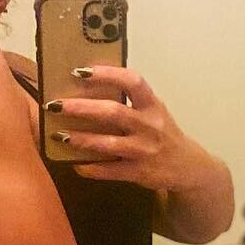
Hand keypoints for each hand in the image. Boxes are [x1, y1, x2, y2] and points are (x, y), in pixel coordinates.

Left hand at [50, 64, 203, 190]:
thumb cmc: (164, 134)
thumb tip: (90, 87)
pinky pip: (109, 171)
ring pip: (108, 144)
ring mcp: (144, 151)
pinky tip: (75, 163)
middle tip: (56, 105)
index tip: (81, 71)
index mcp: (153, 105)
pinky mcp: (138, 173)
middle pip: (113, 112)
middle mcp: (150, 126)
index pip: (132, 82)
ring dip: (81, 139)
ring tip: (59, 135)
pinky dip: (90, 168)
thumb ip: (130, 101)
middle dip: (81, 108)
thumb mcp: (154, 112)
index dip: (107, 74)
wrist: (188, 167)